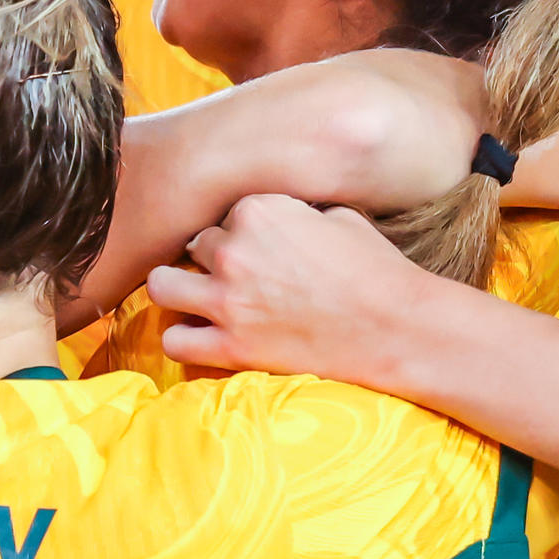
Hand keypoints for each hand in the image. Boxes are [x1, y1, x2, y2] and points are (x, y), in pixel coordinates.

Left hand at [149, 193, 433, 378]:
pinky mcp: (230, 348)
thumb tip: (283, 214)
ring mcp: (227, 301)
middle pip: (195, 246)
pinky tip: (204, 336)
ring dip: (178, 289)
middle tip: (243, 278)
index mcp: (259, 210)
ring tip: (199, 299)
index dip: (243, 232)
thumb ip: (295, 211)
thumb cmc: (377, 270)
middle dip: (214, 260)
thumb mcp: (340, 216)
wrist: (396, 328)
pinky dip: (184, 339)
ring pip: (162, 285)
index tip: (264, 249)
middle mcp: (234, 251)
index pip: (225, 214)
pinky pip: (174, 341)